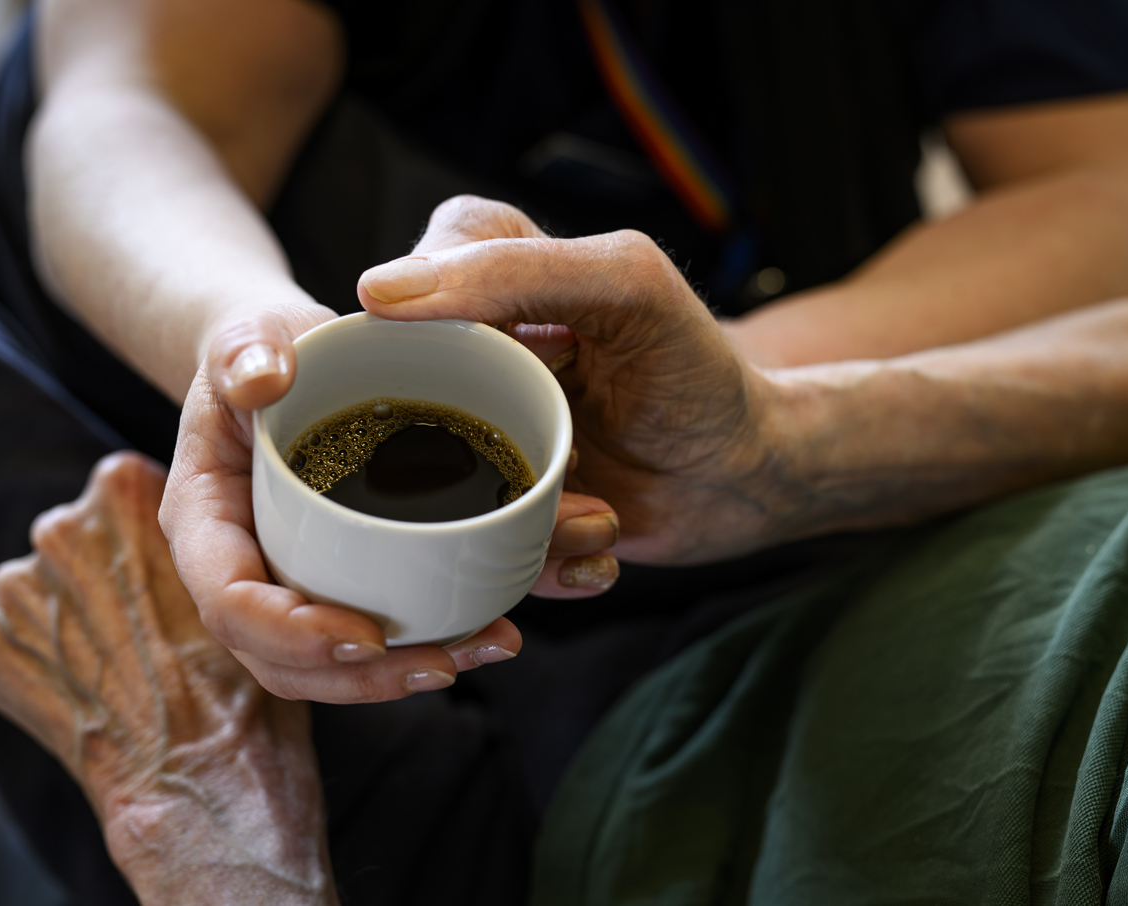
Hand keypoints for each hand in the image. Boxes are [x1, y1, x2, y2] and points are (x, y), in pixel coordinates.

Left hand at [0, 453, 337, 905]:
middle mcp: (60, 528)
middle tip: (157, 626)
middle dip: (107, 572)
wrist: (202, 776)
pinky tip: (93, 690)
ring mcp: (16, 592)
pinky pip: (12, 642)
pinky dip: (43, 664)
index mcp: (124, 491)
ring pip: (43, 591)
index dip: (152, 535)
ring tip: (128, 663)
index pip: (125, 486)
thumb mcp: (251, 574)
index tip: (175, 573)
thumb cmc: (241, 682)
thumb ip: (200, 535)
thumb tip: (200, 528)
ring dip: (73, 619)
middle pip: (78, 535)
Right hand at [157, 200, 613, 704]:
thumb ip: (244, 347)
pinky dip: (427, 644)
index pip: (230, 603)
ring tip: (486, 648)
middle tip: (446, 662)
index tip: (365, 636)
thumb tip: (262, 380)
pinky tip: (490, 629)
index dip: (291, 634)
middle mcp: (240, 569)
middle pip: (283, 660)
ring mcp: (288, 585)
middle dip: (362, 680)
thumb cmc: (265, 348)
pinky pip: (371, 640)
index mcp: (205, 521)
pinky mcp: (338, 584)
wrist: (290, 362)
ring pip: (332, 667)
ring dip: (404, 676)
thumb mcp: (250, 333)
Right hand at [358, 205, 787, 565]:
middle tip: (564, 465)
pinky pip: (476, 550)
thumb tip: (380, 293)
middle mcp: (465, 362)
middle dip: (480, 463)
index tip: (497, 385)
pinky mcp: (499, 508)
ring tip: (597, 511)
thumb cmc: (698, 371)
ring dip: (526, 521)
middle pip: (399, 415)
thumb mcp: (627, 289)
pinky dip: (541, 561)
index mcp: (482, 280)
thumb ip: (515, 270)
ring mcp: (478, 439)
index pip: (388, 301)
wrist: (747, 474)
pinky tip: (595, 540)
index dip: (413, 356)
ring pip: (437, 499)